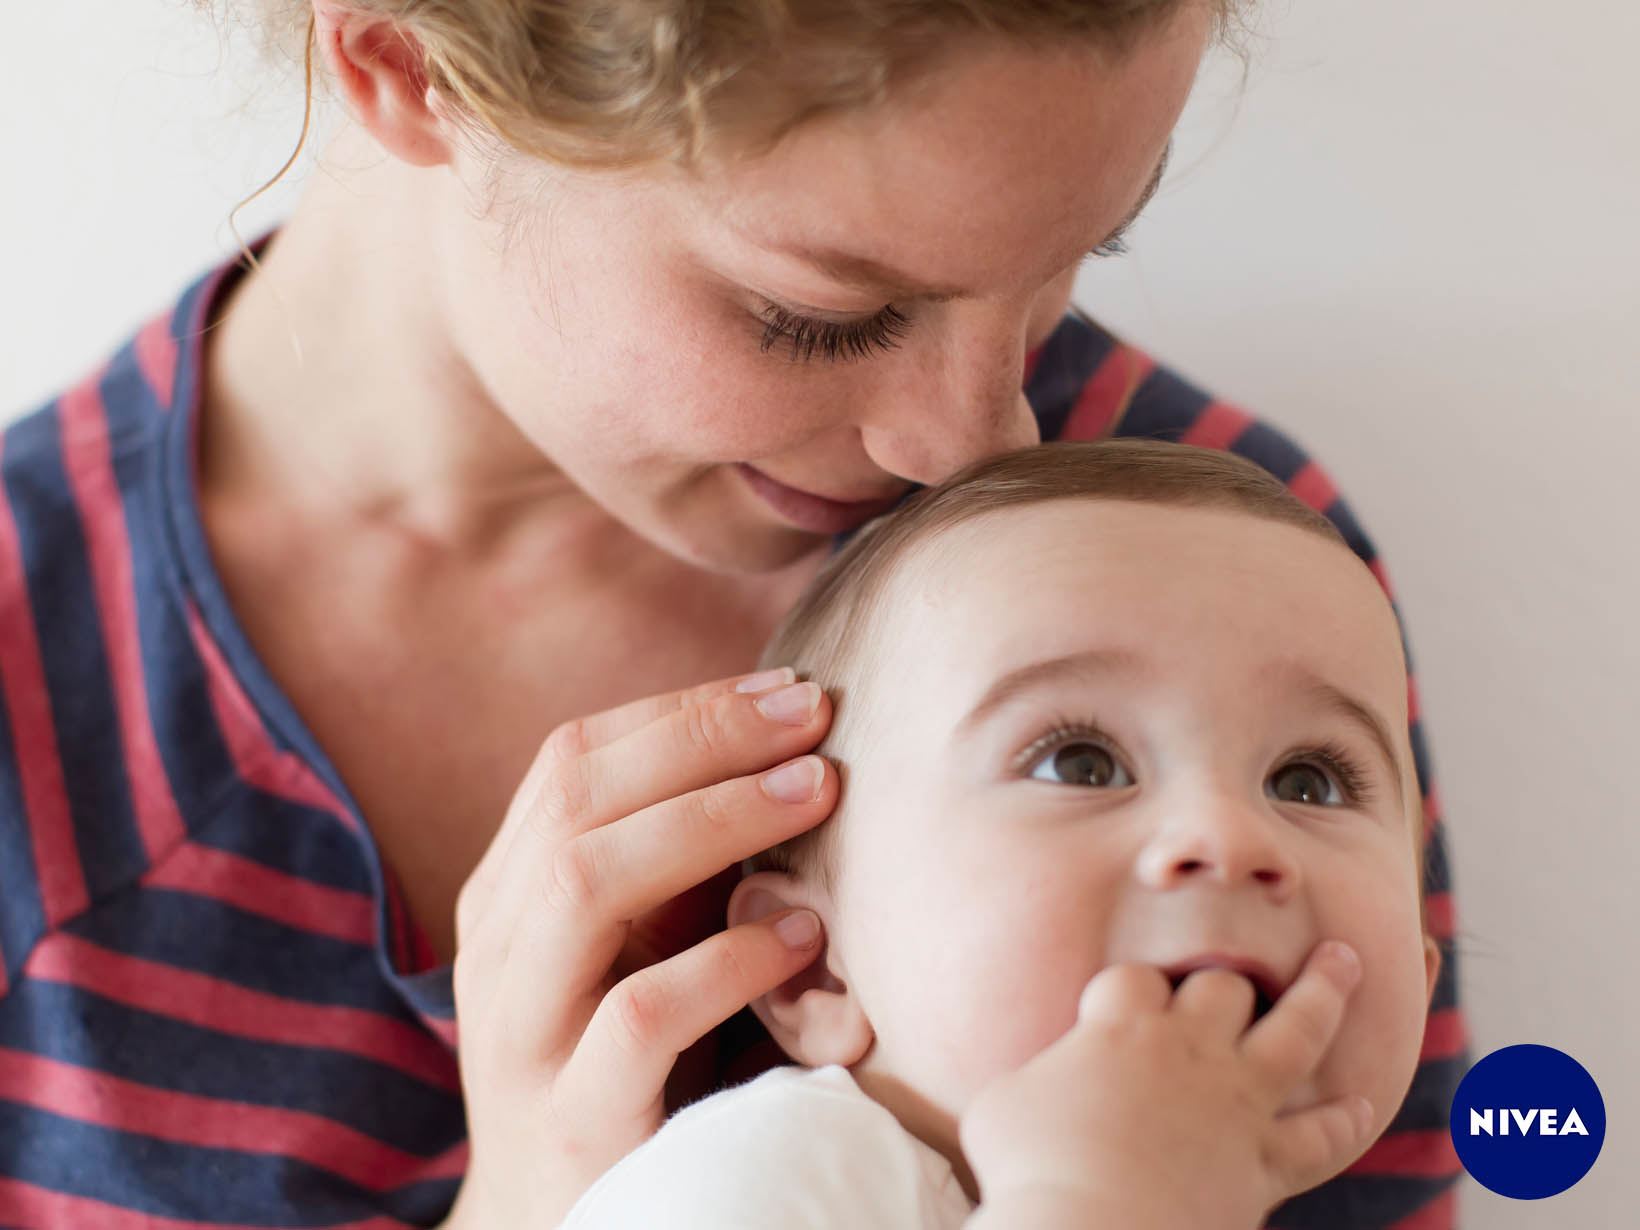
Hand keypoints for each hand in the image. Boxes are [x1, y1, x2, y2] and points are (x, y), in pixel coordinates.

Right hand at [440, 669, 836, 1228]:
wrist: (559, 1224)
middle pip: (578, 800)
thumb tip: (791, 746)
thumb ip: (680, 861)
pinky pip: (640, 1015)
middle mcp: (497, 949)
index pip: (572, 758)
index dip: (681, 710)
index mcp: (508, 892)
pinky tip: (802, 934)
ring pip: (587, 883)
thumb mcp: (641, 945)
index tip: (784, 688)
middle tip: (814, 719)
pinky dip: (729, 960)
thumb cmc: (631, 1065)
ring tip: (816, 796)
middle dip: (704, 740)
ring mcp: (523, 1035)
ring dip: (713, 821)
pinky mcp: (574, 1120)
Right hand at [961, 941, 1371, 1229]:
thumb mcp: (1000, 1105)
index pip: (1133, 979)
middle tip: (1233, 982)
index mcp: (1121, 1027)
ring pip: (1298, 1031)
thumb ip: (1032, 1079)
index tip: (1119, 1010)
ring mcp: (1235, 1103)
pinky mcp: (1265, 1163)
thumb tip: (1038, 1085)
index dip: (1128, 991)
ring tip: (1345, 961)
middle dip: (1223, 984)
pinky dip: (1343, 1122)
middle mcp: (1188, 1050)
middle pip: (1222, 986)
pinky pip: (1320, 1138)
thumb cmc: (1029, 1167)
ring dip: (1325, 992)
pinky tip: (1361, 1106)